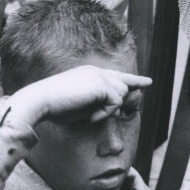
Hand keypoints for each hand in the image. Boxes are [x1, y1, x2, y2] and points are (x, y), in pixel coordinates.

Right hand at [10, 65, 151, 128]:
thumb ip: (95, 104)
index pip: (114, 76)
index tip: (145, 81)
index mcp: (87, 73)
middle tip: (149, 82)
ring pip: (121, 94)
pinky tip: (90, 118)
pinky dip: (104, 115)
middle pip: (124, 82)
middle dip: (135, 84)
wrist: (40, 102)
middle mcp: (94, 71)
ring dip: (107, 111)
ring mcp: (98, 76)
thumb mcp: (78, 106)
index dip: (131, 79)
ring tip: (89, 116)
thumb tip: (115, 109)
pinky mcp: (101, 85)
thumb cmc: (53, 108)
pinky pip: (115, 103)